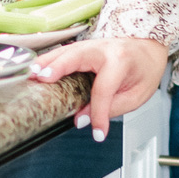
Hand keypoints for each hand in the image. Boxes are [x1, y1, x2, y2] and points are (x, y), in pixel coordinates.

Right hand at [30, 37, 168, 141]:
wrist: (148, 47)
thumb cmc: (144, 69)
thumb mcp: (136, 95)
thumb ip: (111, 108)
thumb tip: (82, 119)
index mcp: (121, 62)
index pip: (104, 90)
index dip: (98, 114)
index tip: (97, 132)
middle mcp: (104, 49)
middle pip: (76, 57)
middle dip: (57, 67)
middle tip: (40, 79)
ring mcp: (91, 45)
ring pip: (64, 51)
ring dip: (45, 63)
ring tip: (30, 75)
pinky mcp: (82, 48)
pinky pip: (62, 53)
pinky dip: (47, 61)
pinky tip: (35, 70)